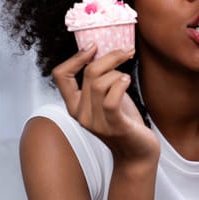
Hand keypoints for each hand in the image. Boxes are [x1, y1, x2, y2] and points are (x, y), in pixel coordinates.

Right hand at [52, 43, 159, 164]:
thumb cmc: (125, 122)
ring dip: (118, 72)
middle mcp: (81, 114)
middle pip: (89, 73)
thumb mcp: (108, 98)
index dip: (75, 57)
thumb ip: (102, 81)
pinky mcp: (114, 126)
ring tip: (127, 78)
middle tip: (127, 51)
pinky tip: (128, 82)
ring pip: (100, 83)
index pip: (60, 75)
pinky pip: (111, 100)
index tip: (94, 46)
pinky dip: (121, 84)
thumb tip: (106, 52)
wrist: (138, 153)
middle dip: (110, 57)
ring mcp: (96, 122)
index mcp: (75, 105)